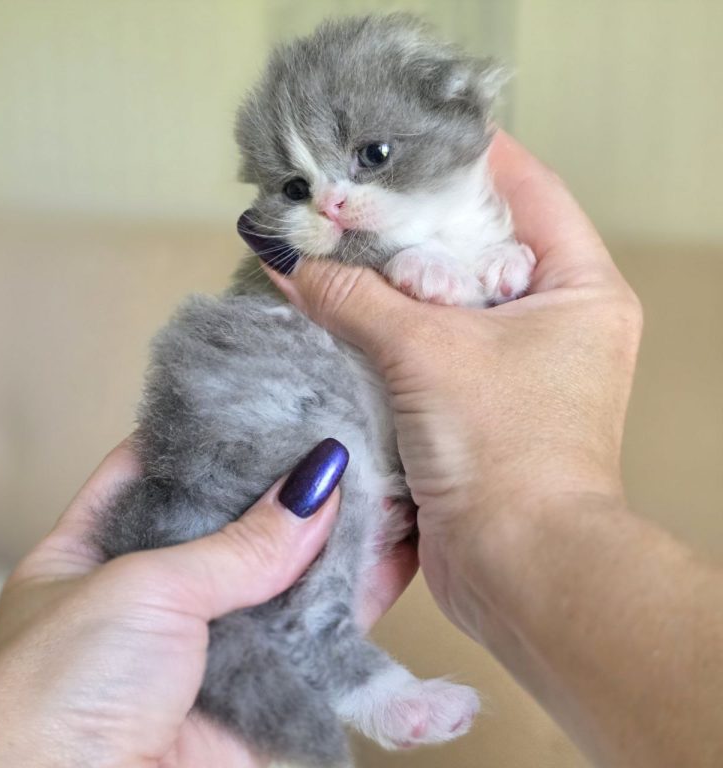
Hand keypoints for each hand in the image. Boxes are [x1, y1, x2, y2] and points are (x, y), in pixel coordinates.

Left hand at [0, 439, 414, 767]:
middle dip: (291, 485)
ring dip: (337, 539)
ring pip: (288, 576)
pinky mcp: (259, 690)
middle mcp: (158, 591)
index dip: (215, 433)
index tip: (268, 399)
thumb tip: (316, 487)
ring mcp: (212, 640)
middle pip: (239, 521)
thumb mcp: (145, 590)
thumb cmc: (54, 698)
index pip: (161, 466)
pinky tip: (394, 560)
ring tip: (386, 485)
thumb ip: (240, 545)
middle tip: (345, 436)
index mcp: (99, 547)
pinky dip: (358, 603)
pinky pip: (319, 637)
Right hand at [260, 130, 642, 638]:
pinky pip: (428, 347)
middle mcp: (554, 322)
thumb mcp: (428, 354)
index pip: (525, 189)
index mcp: (578, 289)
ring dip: (392, 282)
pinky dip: (388, 332)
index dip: (465, 158)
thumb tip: (292, 262)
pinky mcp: (477, 404)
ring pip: (446, 299)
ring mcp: (515, 365)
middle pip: (476, 244)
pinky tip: (341, 310)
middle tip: (353, 199)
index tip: (405, 141)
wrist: (517, 569)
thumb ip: (355, 299)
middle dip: (413, 224)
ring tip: (337, 246)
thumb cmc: (510, 457)